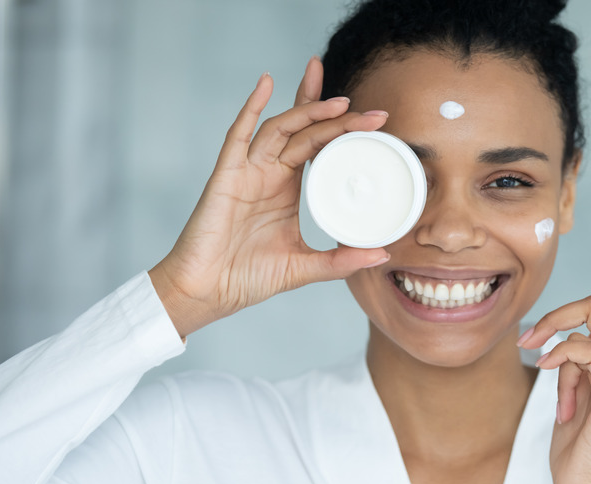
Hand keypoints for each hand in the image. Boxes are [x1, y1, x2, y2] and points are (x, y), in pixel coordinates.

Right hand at [149, 60, 390, 336]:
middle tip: (372, 112)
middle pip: (305, 130)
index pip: (320, 146)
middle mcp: (270, 172)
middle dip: (335, 116)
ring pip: (281, 129)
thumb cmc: (248, 277)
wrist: (208, 292)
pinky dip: (251, 108)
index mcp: (289, 187)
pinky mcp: (225, 175)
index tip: (377, 125)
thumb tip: (382, 254)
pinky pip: (238, 135)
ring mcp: (247, 171)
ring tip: (340, 103)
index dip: (344, 130)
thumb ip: (342, 260)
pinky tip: (266, 84)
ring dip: (308, 110)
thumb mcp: (305, 267)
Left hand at [517, 240, 590, 483]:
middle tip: (531, 338)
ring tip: (538, 362)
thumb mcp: (572, 392)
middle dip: (561, 310)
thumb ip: (574, 361)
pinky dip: (562, 354)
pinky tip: (547, 369)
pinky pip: (589, 350)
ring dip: (554, 333)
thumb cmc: (578, 443)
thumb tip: (560, 340)